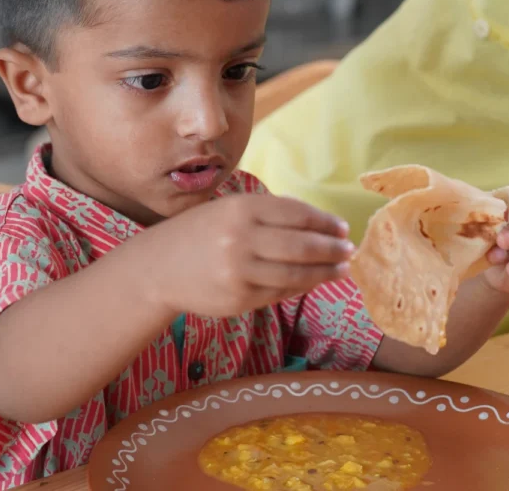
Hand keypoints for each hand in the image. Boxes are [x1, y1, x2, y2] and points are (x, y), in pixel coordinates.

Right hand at [146, 195, 353, 317]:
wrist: (158, 267)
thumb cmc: (199, 234)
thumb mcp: (229, 211)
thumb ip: (269, 214)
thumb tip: (319, 225)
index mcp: (241, 209)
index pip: (296, 214)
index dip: (324, 222)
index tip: (342, 228)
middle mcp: (241, 238)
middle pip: (302, 245)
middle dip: (332, 249)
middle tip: (349, 250)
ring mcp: (239, 271)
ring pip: (295, 274)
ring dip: (324, 273)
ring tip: (341, 270)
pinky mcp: (238, 298)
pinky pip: (279, 293)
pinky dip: (301, 287)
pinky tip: (313, 282)